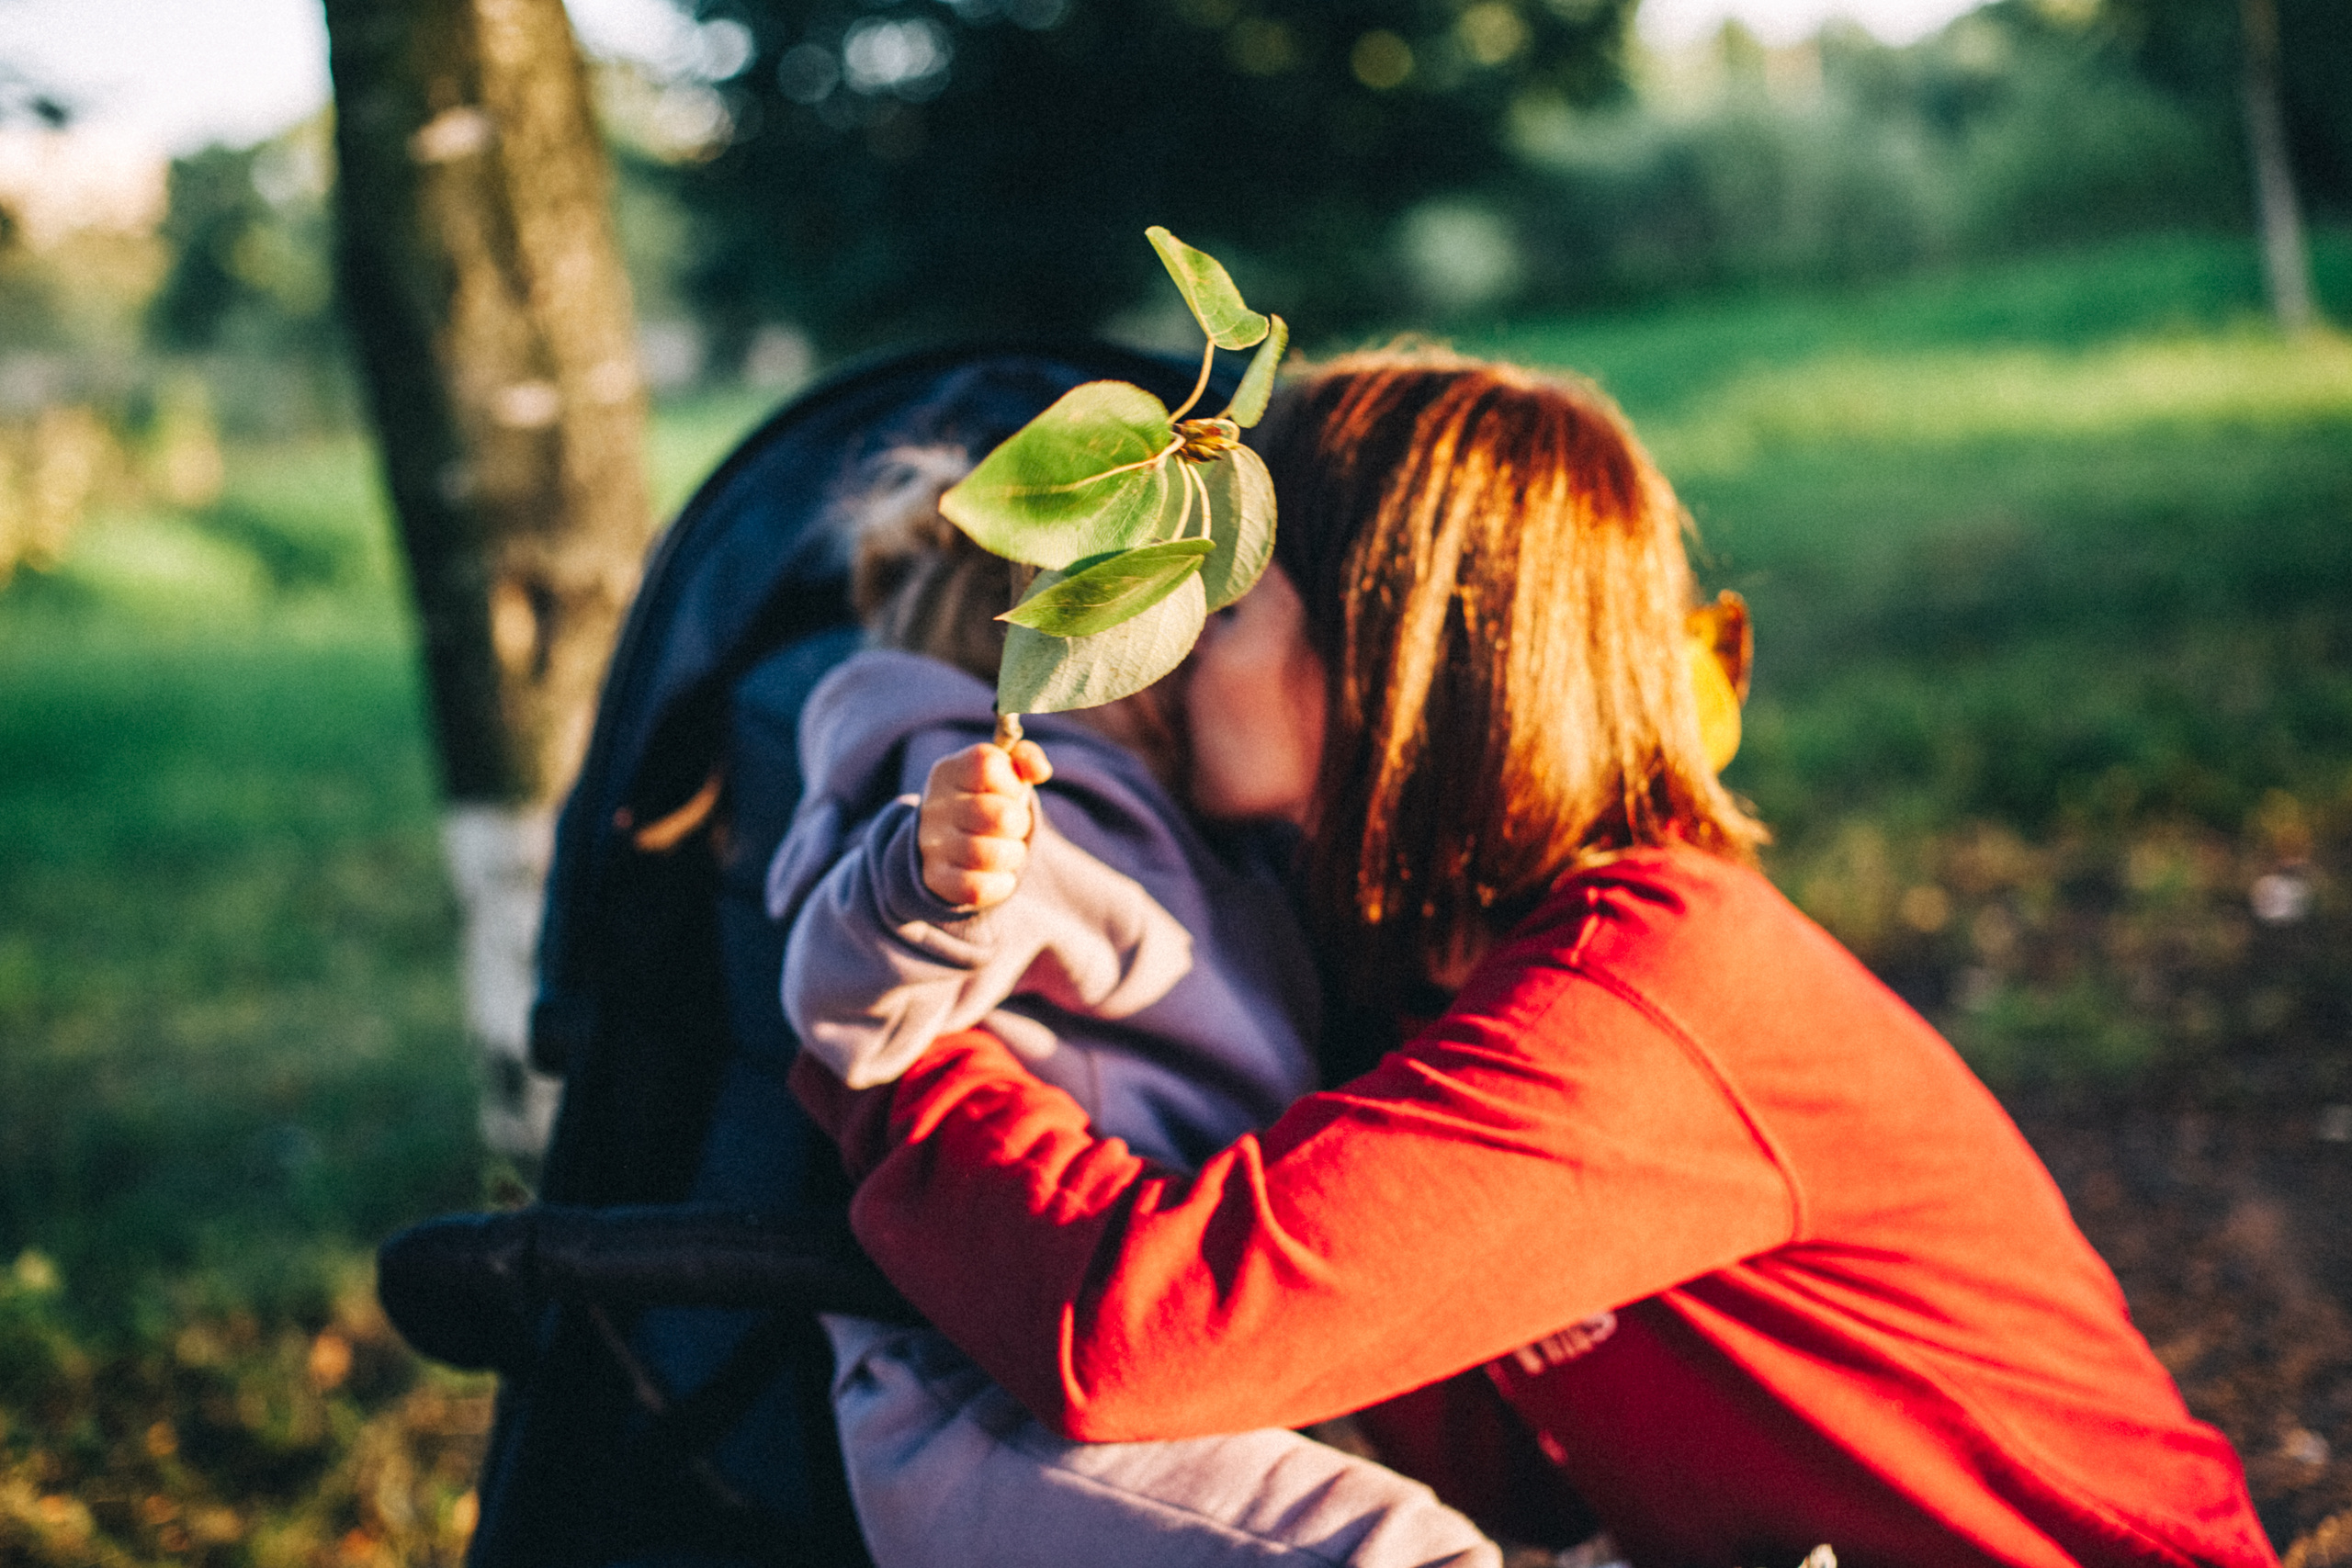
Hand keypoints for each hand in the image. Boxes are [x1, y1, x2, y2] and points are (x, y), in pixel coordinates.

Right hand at [918, 739, 1051, 908]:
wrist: (946, 844)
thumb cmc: (986, 801)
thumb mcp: (1003, 774)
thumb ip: (1025, 759)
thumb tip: (1040, 770)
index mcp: (949, 772)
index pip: (986, 764)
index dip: (1011, 781)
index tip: (1010, 791)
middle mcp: (934, 806)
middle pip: (999, 815)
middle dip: (1020, 823)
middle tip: (1014, 826)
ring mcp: (931, 844)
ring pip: (991, 854)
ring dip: (1013, 854)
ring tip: (1008, 850)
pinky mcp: (935, 879)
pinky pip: (977, 887)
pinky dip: (1000, 883)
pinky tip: (999, 874)